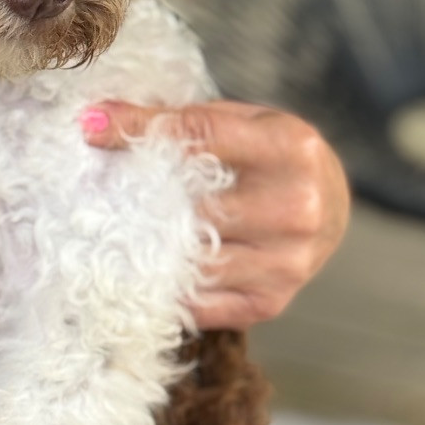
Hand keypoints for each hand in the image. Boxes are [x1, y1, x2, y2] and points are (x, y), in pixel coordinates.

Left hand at [82, 101, 348, 329]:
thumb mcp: (238, 122)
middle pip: (197, 206)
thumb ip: (175, 120)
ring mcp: (288, 261)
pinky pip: (201, 303)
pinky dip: (167, 288)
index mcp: (291, 147)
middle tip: (98, 191)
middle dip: (142, 198)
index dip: (141, 131)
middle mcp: (296, 207)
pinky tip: (144, 271)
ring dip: (148, 249)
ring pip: (195, 260)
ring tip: (114, 233)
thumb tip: (92, 121)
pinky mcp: (271, 301)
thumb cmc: (271, 158)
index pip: (202, 137)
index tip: (93, 128)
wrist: (331, 206)